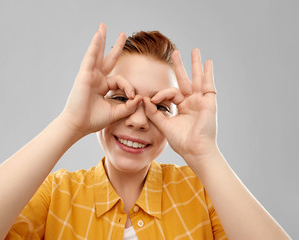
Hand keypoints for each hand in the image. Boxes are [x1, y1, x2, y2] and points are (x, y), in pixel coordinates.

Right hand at [61, 23, 141, 136]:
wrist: (79, 125)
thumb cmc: (93, 120)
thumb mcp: (116, 112)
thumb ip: (128, 106)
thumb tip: (140, 98)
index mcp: (103, 87)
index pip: (120, 81)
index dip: (129, 87)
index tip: (133, 96)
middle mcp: (96, 79)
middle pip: (107, 59)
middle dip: (115, 47)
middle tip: (122, 34)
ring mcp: (90, 75)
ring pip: (97, 54)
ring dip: (101, 39)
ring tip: (103, 26)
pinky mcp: (84, 75)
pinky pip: (90, 57)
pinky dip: (94, 46)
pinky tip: (98, 34)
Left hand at [144, 48, 217, 165]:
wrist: (195, 150)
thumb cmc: (181, 141)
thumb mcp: (164, 125)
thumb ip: (154, 113)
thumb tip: (143, 100)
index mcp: (182, 108)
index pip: (170, 93)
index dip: (160, 95)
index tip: (152, 100)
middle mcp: (192, 102)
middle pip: (185, 80)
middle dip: (180, 66)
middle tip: (175, 52)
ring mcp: (201, 101)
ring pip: (197, 78)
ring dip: (195, 64)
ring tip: (195, 50)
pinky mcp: (209, 102)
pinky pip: (209, 85)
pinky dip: (208, 73)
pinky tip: (208, 61)